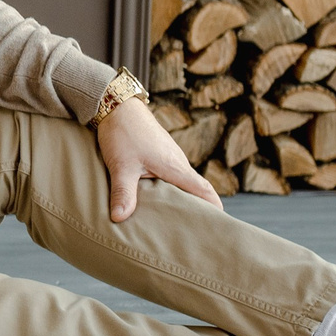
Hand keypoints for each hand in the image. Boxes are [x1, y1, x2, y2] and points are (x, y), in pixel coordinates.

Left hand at [95, 95, 221, 221]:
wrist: (117, 104)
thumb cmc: (123, 133)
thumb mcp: (121, 166)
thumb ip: (123, 193)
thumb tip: (120, 218)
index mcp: (175, 167)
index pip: (204, 190)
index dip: (214, 207)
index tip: (219, 224)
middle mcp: (178, 162)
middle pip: (196, 189)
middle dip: (199, 209)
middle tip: (197, 231)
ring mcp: (170, 156)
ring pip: (182, 182)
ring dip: (182, 198)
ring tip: (176, 221)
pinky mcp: (159, 153)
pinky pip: (171, 175)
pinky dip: (170, 188)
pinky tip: (158, 199)